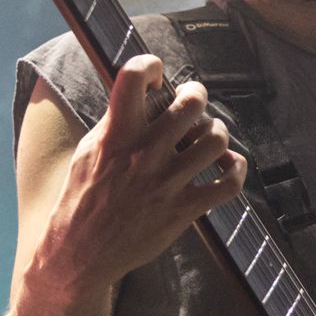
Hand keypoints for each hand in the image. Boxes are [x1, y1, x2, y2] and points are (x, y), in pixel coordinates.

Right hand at [38, 55, 246, 294]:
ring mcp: (165, 184)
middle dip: (196, 94)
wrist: (80, 251)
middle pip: (190, 104)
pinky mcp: (182, 211)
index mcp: (115, 135)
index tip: (156, 75)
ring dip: (217, 132)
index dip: (151, 63)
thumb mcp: (88, 151)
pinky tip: (228, 165)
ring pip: (215, 140)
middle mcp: (143, 154)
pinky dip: (235, 169)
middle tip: (192, 101)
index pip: (133, 77)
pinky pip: (228, 184)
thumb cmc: (83, 197)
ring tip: (208, 135)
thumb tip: (138, 92)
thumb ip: (115, 121)